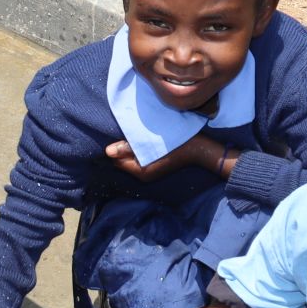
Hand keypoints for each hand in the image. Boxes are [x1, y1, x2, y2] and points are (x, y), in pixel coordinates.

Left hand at [104, 134, 224, 182]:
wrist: (199, 148)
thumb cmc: (176, 145)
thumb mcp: (150, 145)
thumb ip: (128, 148)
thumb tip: (107, 151)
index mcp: (140, 172)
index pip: (117, 162)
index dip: (115, 149)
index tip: (118, 135)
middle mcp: (143, 175)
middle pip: (123, 161)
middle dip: (122, 149)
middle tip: (125, 133)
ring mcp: (150, 171)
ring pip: (132, 159)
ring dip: (131, 148)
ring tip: (134, 134)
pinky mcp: (156, 165)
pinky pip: (140, 157)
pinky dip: (139, 149)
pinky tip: (143, 139)